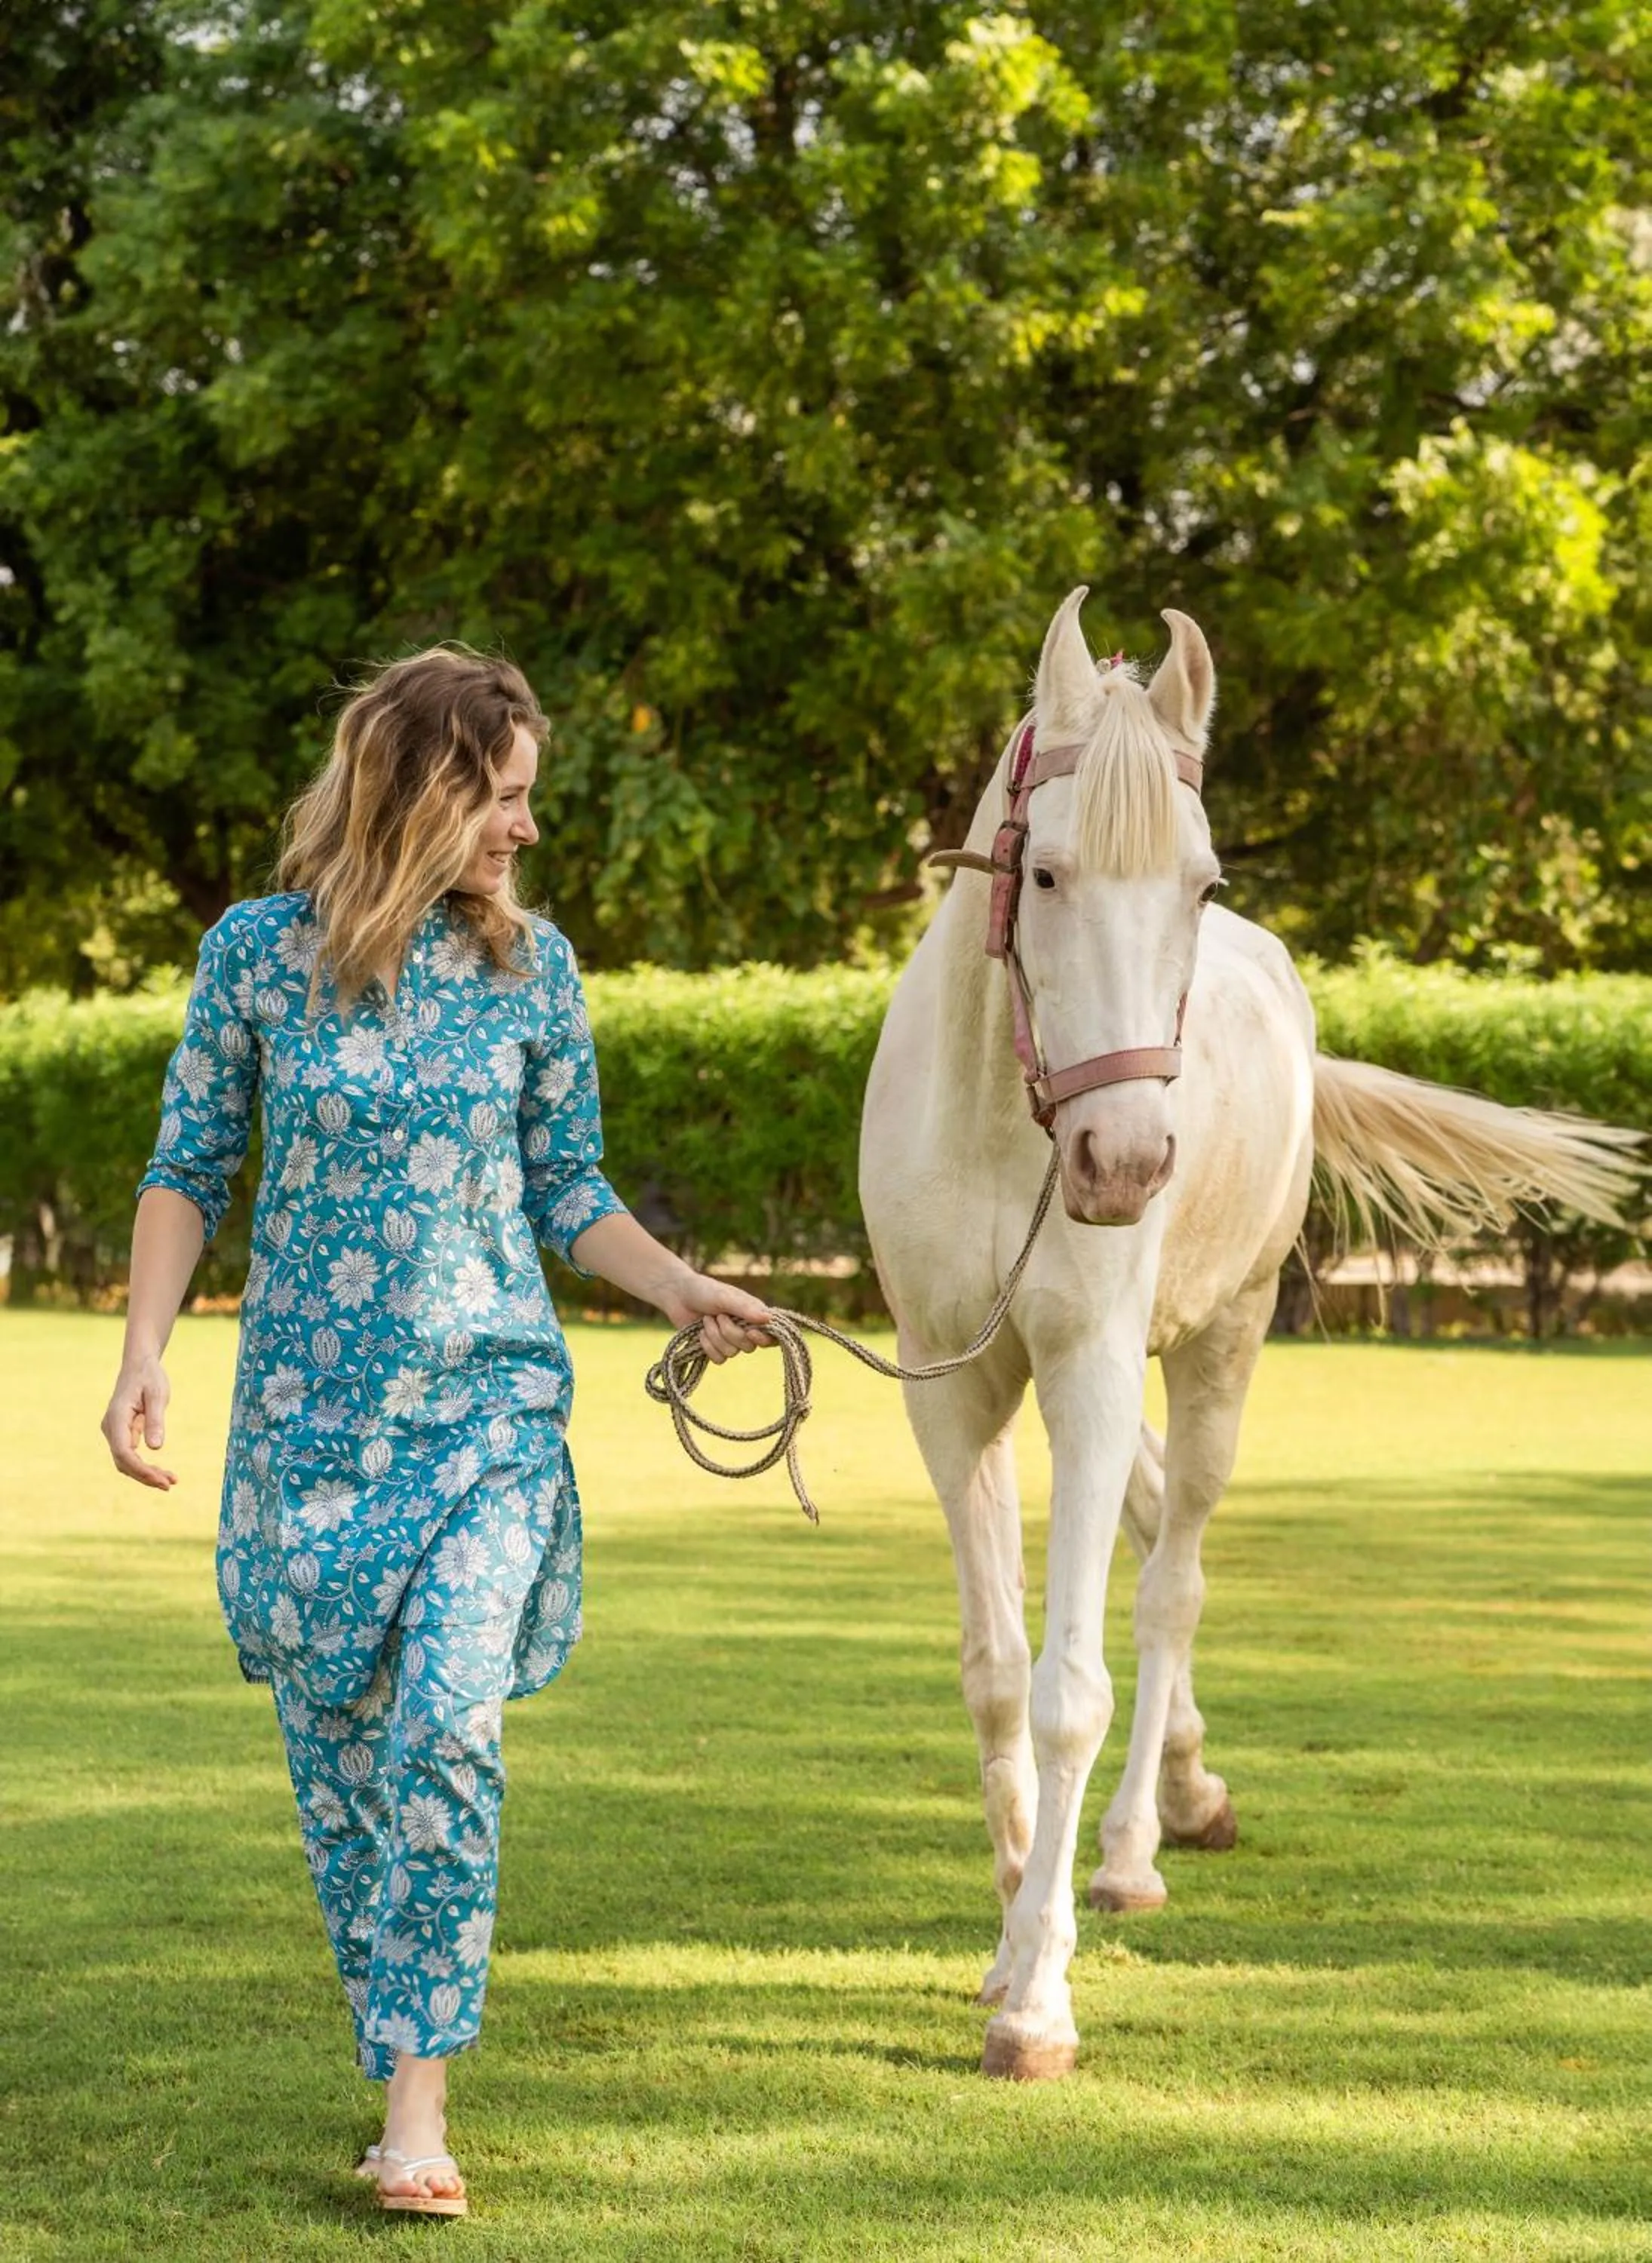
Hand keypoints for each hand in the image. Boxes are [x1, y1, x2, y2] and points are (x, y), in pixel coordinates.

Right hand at [101, 1354, 178, 1489]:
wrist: (139, 1365)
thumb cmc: (149, 1377)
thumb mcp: (158, 1394)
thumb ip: (156, 1419)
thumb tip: (155, 1448)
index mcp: (117, 1417)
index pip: (124, 1452)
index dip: (141, 1469)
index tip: (161, 1480)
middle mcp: (110, 1427)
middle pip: (123, 1462)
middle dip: (145, 1476)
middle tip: (171, 1484)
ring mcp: (113, 1432)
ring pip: (125, 1462)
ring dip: (145, 1474)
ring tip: (171, 1481)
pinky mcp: (121, 1434)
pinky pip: (130, 1455)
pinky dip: (145, 1466)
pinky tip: (163, 1473)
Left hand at [660, 1271, 777, 1364]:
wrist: (677, 1296)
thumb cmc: (704, 1291)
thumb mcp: (724, 1297)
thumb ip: (745, 1309)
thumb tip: (769, 1319)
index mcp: (753, 1314)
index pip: (771, 1335)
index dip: (764, 1339)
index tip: (751, 1333)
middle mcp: (745, 1329)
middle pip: (749, 1346)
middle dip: (730, 1332)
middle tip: (718, 1316)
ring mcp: (729, 1340)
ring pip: (732, 1353)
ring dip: (715, 1337)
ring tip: (706, 1320)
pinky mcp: (715, 1349)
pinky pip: (719, 1359)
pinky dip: (707, 1347)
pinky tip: (700, 1334)